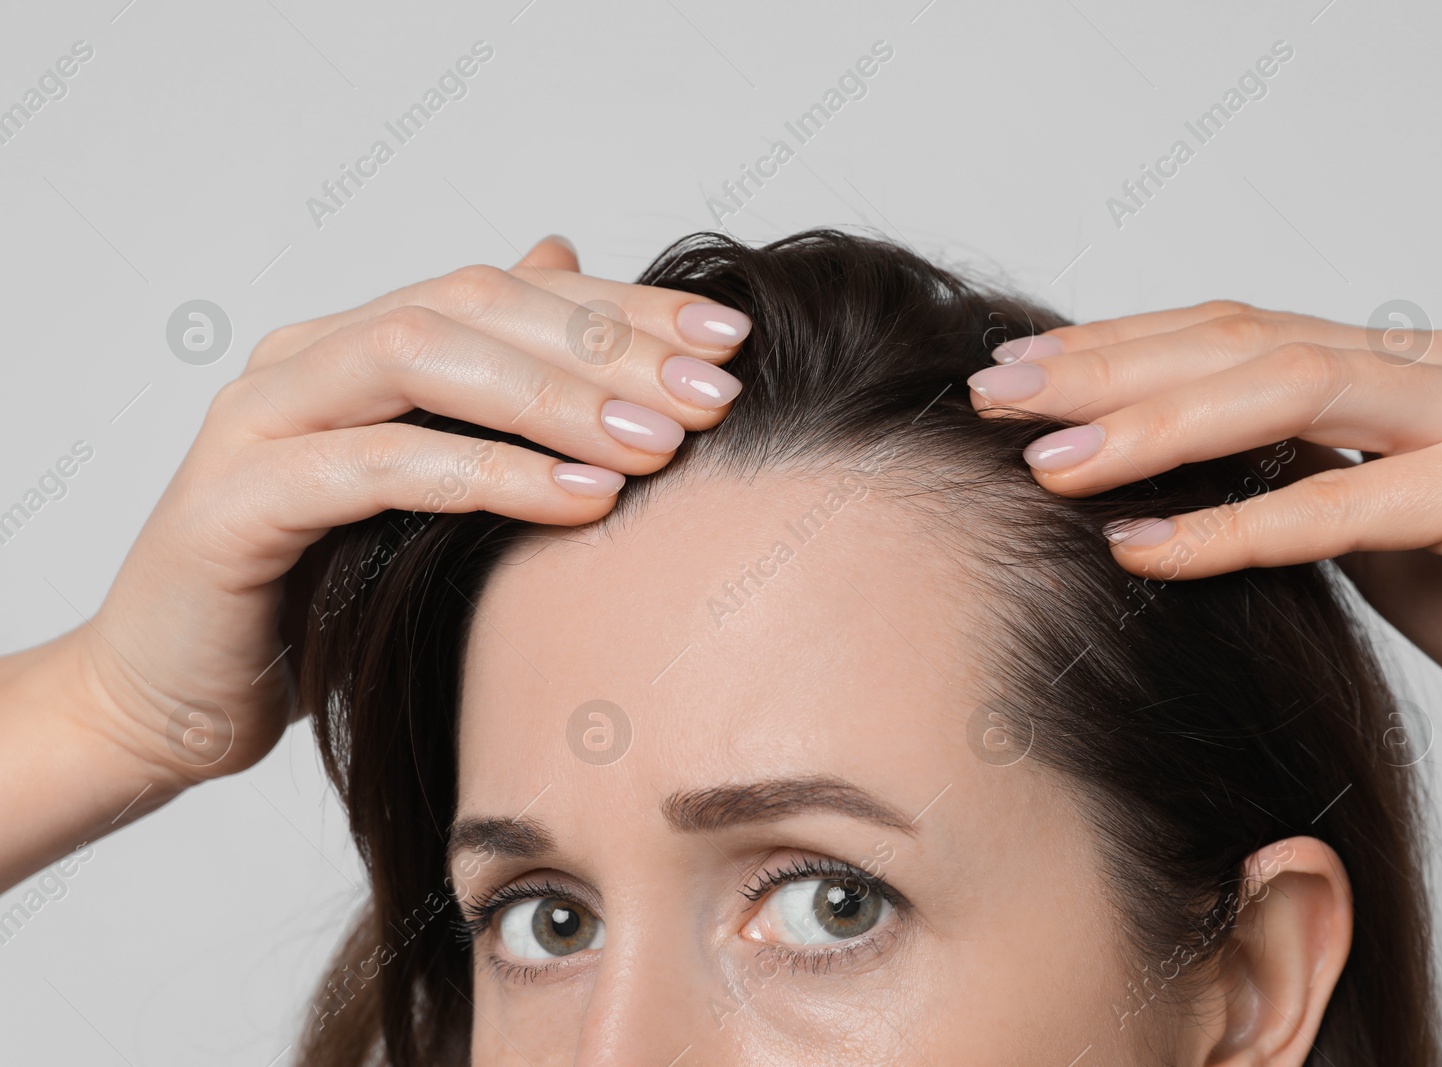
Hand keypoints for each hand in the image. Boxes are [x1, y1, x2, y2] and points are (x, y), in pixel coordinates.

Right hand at [70, 236, 750, 794]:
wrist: (171, 697)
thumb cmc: (312, 594)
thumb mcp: (423, 491)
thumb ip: (489, 391)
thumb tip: (569, 263)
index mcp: (354, 342)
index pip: (509, 291)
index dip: (625, 306)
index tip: (730, 338)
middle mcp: (304, 356)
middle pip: (474, 305)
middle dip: (607, 344)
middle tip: (715, 391)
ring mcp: (260, 419)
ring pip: (424, 361)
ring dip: (558, 397)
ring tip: (663, 442)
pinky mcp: (235, 502)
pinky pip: (379, 466)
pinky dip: (489, 474)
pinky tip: (585, 497)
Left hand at [966, 300, 1441, 775]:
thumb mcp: (1352, 521)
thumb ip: (1271, 470)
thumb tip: (1123, 464)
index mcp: (1397, 360)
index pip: (1233, 329)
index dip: (1116, 344)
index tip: (1013, 372)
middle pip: (1246, 343)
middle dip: (1109, 370)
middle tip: (1000, 398)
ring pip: (1294, 394)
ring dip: (1156, 428)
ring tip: (1050, 465)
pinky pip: (1349, 502)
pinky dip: (1234, 526)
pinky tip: (1142, 544)